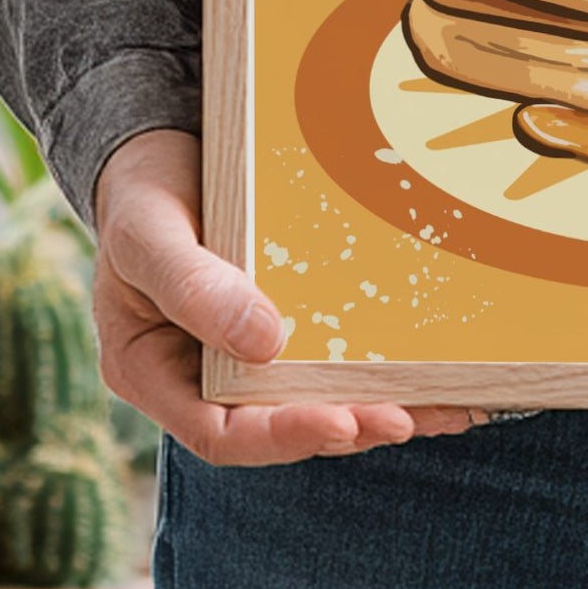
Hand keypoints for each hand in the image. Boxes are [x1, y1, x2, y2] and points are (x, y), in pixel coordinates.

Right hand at [93, 129, 479, 464]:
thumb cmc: (141, 194)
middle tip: (408, 418)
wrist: (162, 153)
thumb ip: (193, 287)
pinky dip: (383, 366)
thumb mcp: (149, 233)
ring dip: (379, 407)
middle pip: (279, 423)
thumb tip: (265, 343)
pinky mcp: (286, 325)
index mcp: (154, 373)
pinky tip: (439, 372)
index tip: (341, 422)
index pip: (220, 431)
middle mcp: (203, 377)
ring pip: (315, 397)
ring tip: (446, 409)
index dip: (283, 435)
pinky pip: (334, 353)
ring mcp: (246, 354)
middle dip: (347, 425)